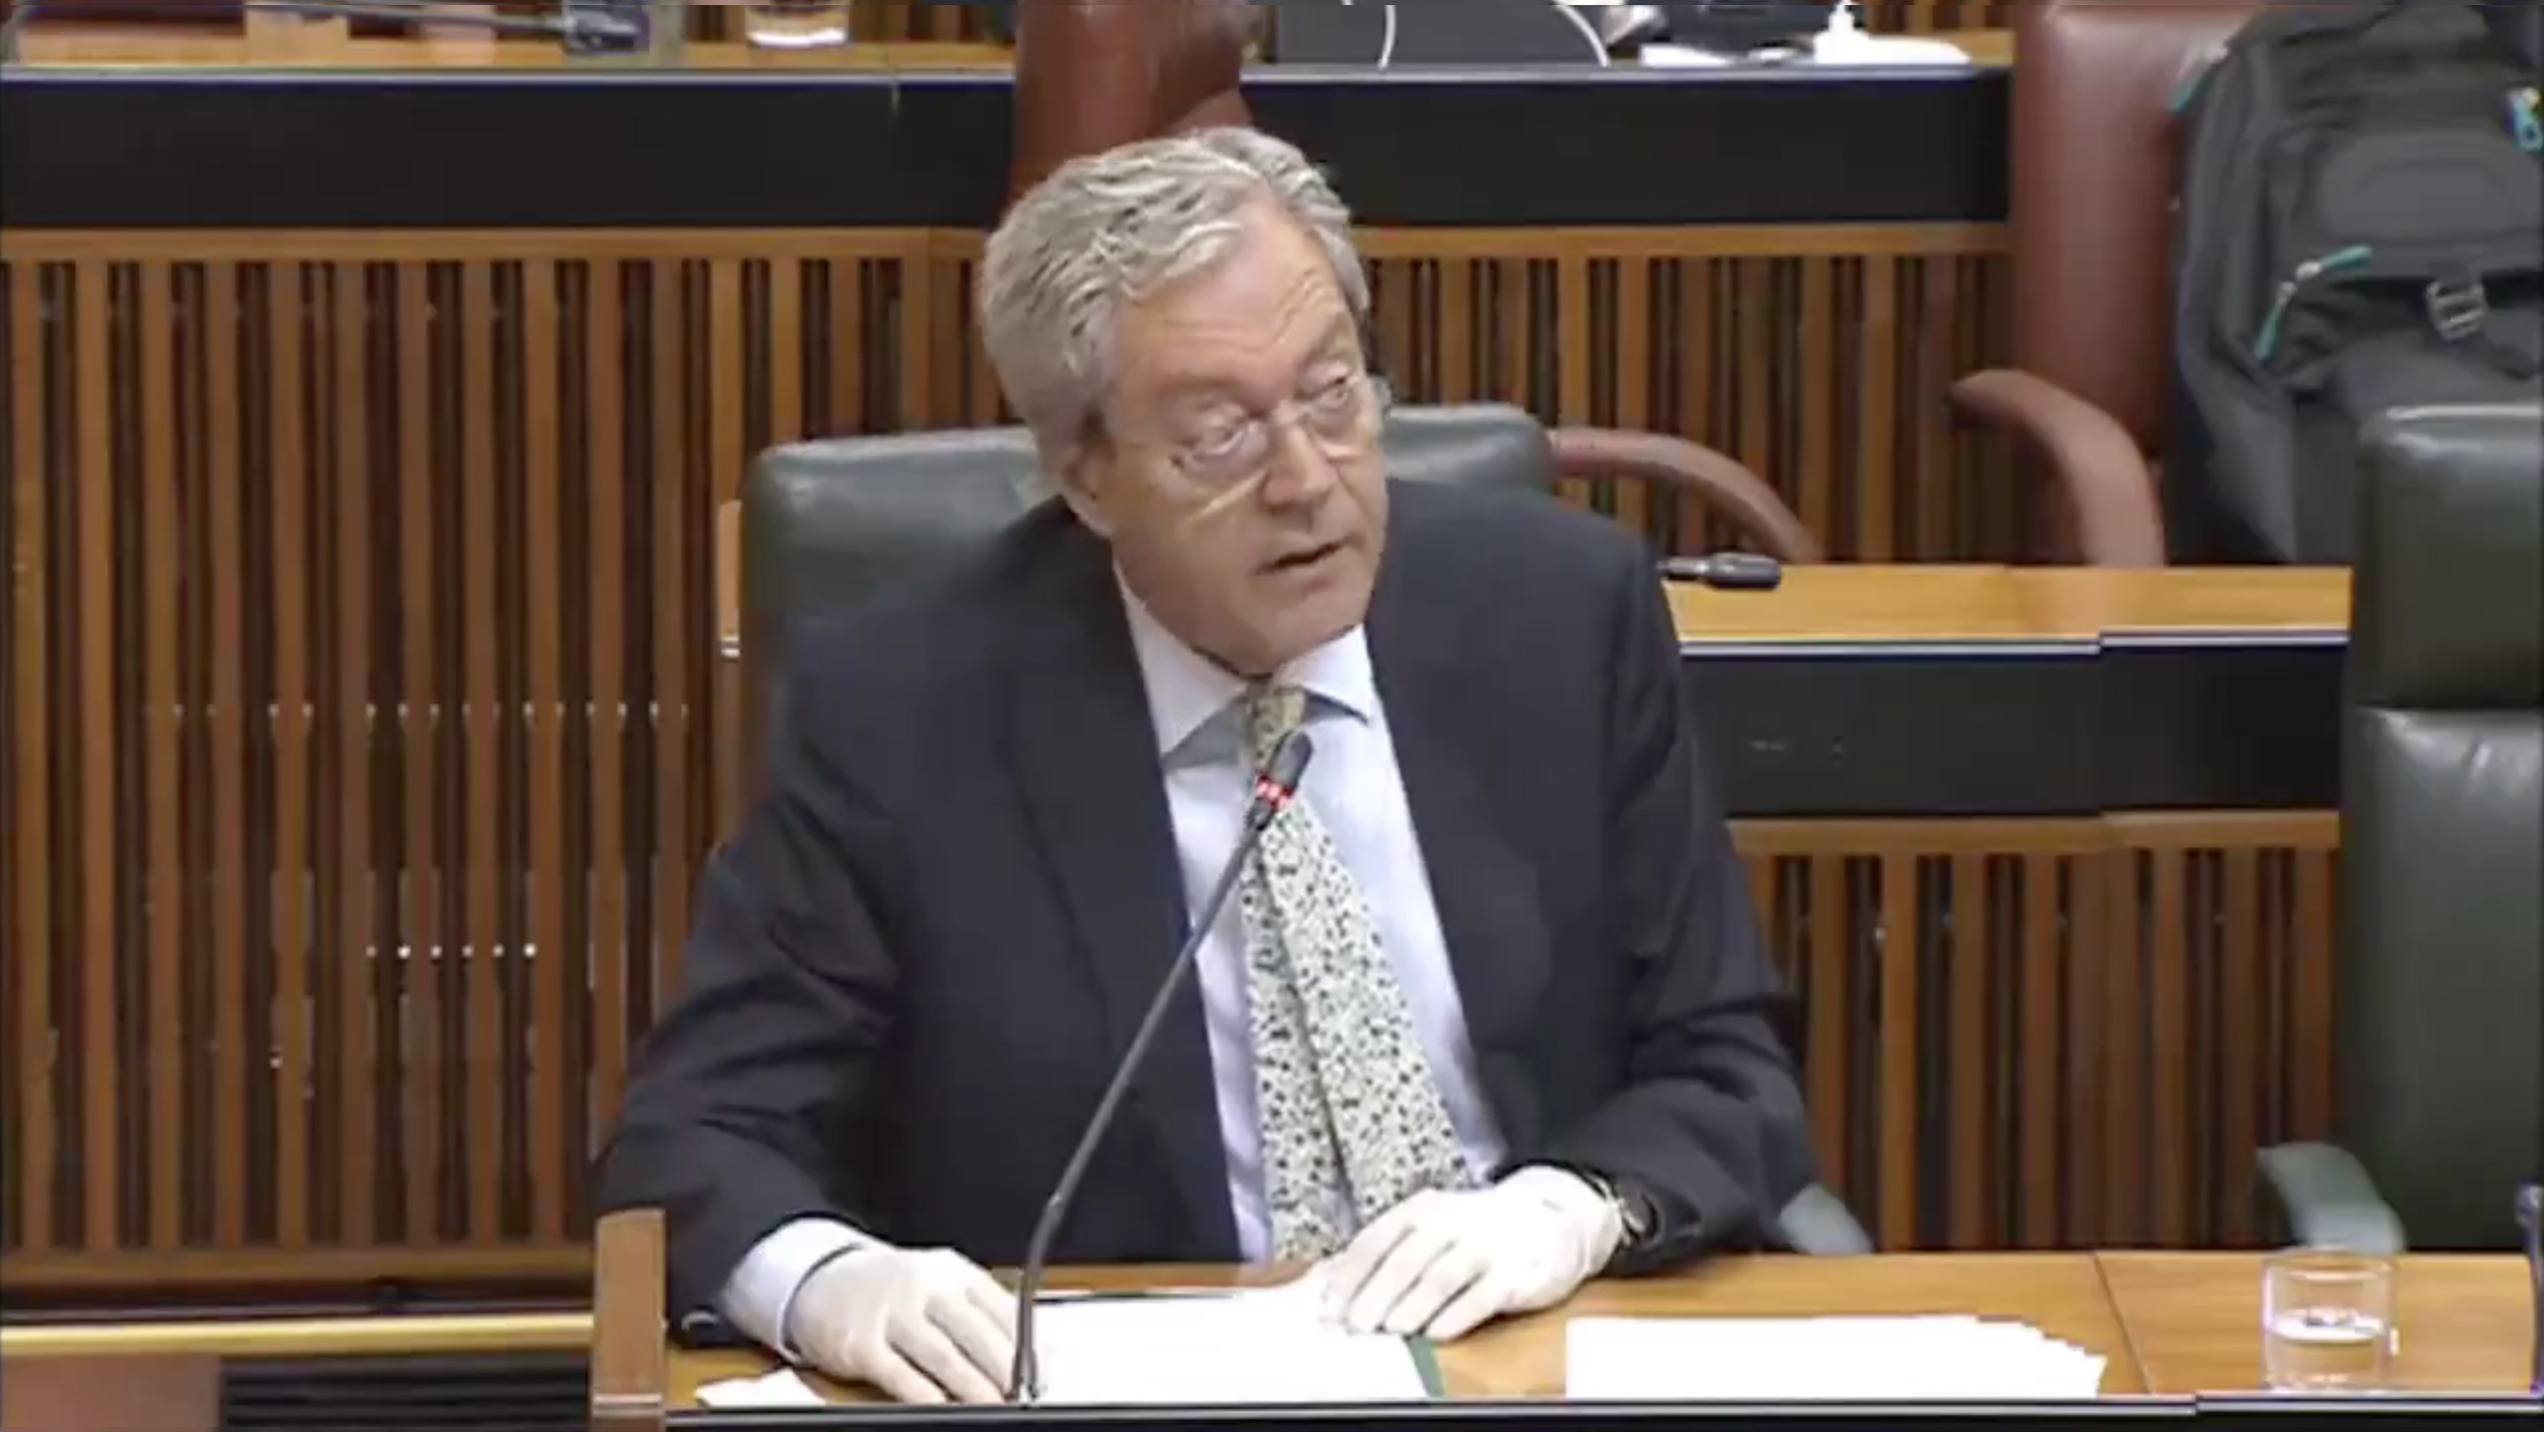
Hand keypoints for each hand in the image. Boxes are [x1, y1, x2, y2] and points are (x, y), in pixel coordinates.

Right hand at [786, 1245, 1017, 1404]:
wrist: (823, 1278)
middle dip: (1005, 1371)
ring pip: (944, 1357)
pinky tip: (944, 1408)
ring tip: (994, 1407)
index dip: (1026, 1346)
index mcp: (952, 1271)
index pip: (1001, 1309)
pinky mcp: (862, 1343)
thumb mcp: (939, 1284)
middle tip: (1021, 1396)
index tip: (1039, 1374)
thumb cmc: (893, 1289)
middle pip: (976, 1334)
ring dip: (974, 1388)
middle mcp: (924, 1287)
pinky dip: (927, 1396)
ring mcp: (892, 1313)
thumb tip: (1029, 1351)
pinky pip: (901, 1375)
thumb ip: (977, 1310)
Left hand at [1317, 1168, 1622, 1340]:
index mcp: (1421, 1210)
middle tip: (1357, 1327)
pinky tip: (1438, 1334)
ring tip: (1392, 1331)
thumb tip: (1336, 1290)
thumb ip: (1390, 1253)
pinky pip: (1481, 1295)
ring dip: (1412, 1306)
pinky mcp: (1514, 1272)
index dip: (1350, 1276)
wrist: (1551, 1218)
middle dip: (1375, 1296)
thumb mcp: (1432, 1228)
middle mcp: (1450, 1222)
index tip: (1330, 1308)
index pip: (1376, 1241)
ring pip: (1440, 1277)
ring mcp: (1484, 1245)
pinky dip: (1456, 1316)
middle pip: (1404, 1260)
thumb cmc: (1476, 1232)